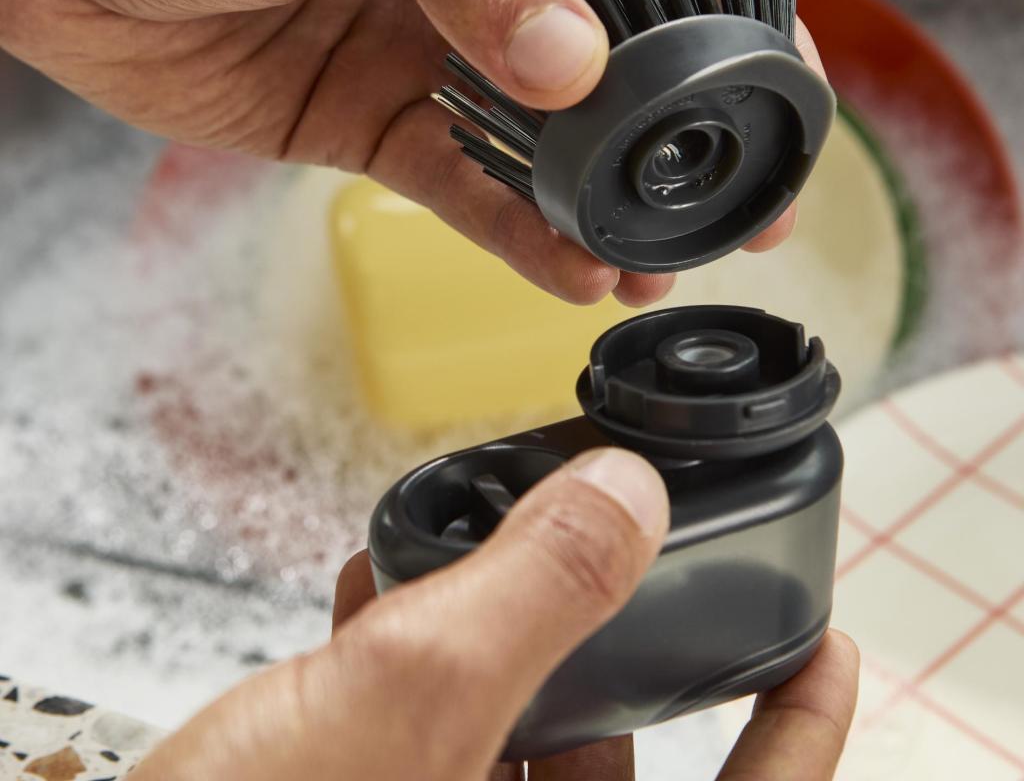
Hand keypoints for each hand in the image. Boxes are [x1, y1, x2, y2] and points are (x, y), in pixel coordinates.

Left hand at [0, 0, 818, 303]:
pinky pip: (469, 187)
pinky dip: (517, 232)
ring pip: (546, 143)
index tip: (774, 89)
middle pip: (612, 60)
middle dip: (673, 139)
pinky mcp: (384, 124)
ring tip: (652, 266)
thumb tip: (573, 63)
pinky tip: (566, 270)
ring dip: (600, 207)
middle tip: (735, 213)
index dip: (719, 17)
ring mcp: (438, 53)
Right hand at [130, 447, 857, 780]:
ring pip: (508, 736)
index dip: (804, 733)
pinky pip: (423, 736)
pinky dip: (412, 659)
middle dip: (606, 643)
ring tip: (470, 553)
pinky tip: (368, 594)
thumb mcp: (406, 703)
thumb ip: (531, 593)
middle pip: (613, 757)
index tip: (830, 649)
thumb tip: (627, 497)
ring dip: (491, 635)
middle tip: (617, 554)